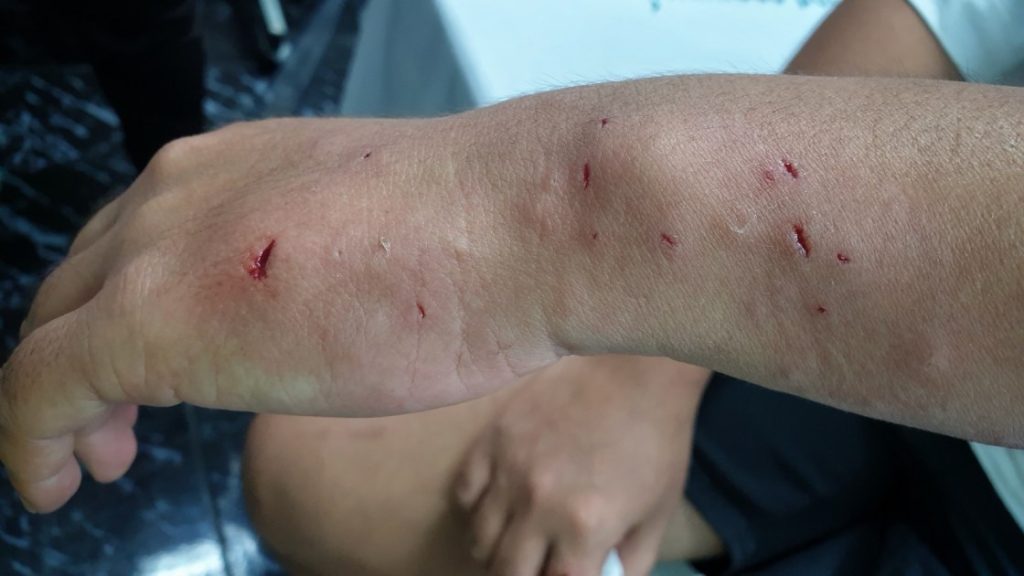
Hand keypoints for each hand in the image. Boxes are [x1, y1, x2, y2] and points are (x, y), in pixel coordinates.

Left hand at [1, 116, 569, 512]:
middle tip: (108, 426)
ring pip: (52, 334)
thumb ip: (318, 262)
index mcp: (236, 168)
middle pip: (83, 283)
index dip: (119, 310)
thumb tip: (320, 309)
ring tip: (88, 460)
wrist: (519, 225)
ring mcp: (161, 254)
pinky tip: (55, 482)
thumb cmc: (481, 235)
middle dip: (80, 360)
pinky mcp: (150, 325)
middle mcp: (183, 195)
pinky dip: (28, 443)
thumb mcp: (376, 234)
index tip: (136, 371)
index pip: (138, 239)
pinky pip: (36, 391)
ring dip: (56, 406)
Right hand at [454, 356, 708, 575]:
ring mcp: (510, 470)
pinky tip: (498, 507)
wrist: (638, 369)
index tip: (563, 574)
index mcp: (584, 528)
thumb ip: (630, 564)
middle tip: (537, 566)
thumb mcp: (655, 515)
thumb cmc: (655, 442)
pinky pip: (465, 493)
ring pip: (480, 540)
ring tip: (516, 544)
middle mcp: (539, 505)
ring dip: (497, 551)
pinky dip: (476, 510)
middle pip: (508, 572)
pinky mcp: (494, 439)